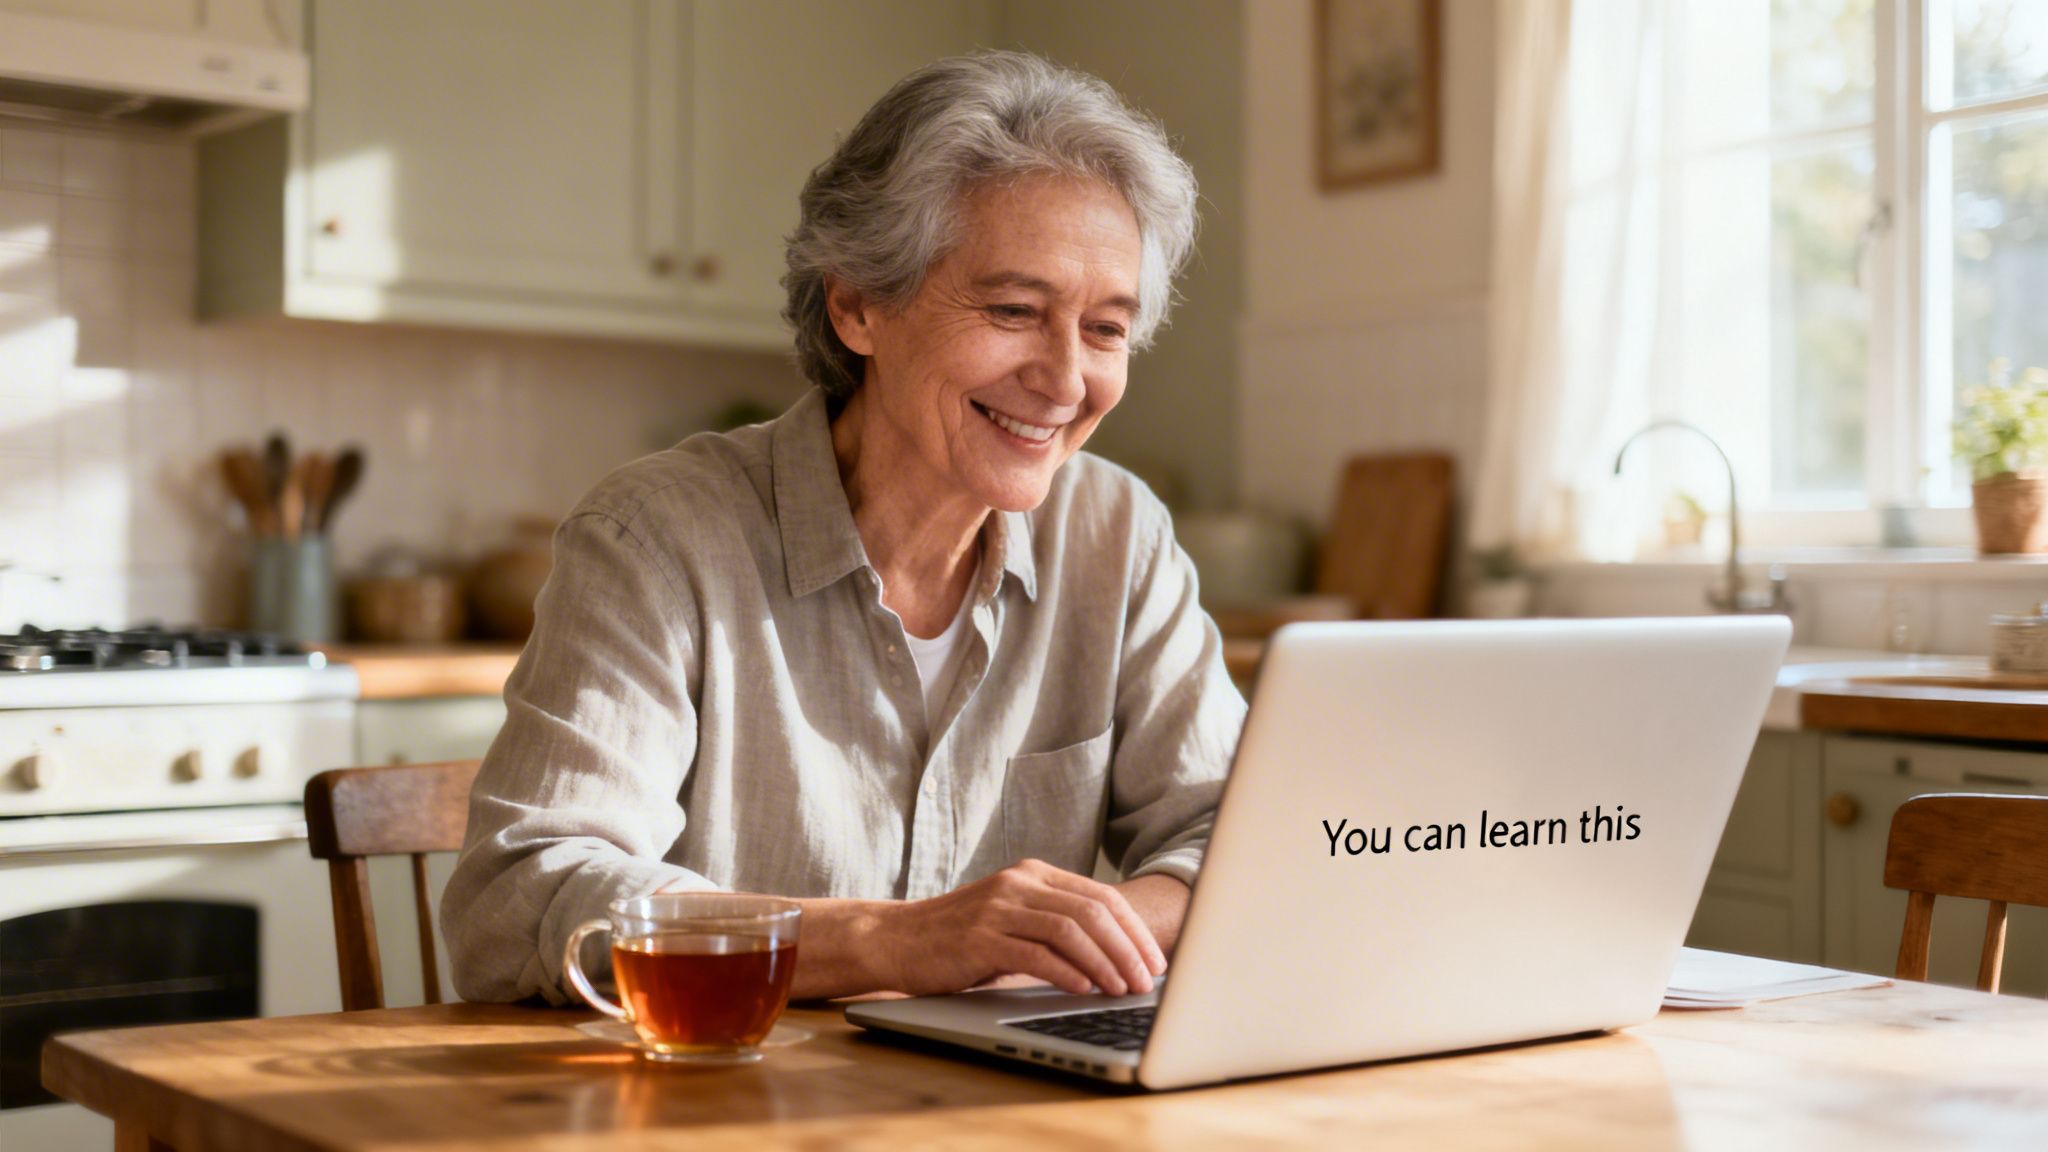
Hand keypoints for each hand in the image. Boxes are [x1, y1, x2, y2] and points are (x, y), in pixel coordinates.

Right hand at [877, 859, 1167, 996]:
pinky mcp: (980, 937)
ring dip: (1105, 963)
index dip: (1134, 930)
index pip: (1101, 897)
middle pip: (1092, 911)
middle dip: (1128, 948)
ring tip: (1123, 989)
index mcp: (1033, 875)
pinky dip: (1067, 973)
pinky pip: (1035, 954)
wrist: (896, 939)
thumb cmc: (959, 939)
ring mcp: (998, 907)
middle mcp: (1019, 883)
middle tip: (1147, 981)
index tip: (1155, 961)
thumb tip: (1115, 959)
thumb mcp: (1012, 920)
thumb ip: (1054, 927)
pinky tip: (1084, 990)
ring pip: (1070, 929)